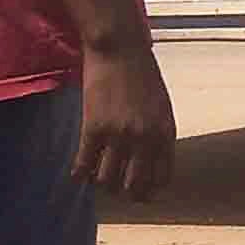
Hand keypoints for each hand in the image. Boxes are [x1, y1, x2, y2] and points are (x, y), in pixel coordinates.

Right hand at [72, 35, 177, 200]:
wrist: (121, 50)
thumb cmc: (142, 75)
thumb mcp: (161, 106)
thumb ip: (158, 133)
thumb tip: (150, 161)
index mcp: (166, 132)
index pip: (162, 177)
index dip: (151, 191)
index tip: (141, 195)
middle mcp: (145, 138)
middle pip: (134, 185)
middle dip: (126, 194)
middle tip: (117, 191)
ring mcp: (119, 134)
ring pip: (107, 181)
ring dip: (102, 185)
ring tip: (98, 180)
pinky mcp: (93, 128)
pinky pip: (84, 166)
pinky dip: (80, 175)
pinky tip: (78, 174)